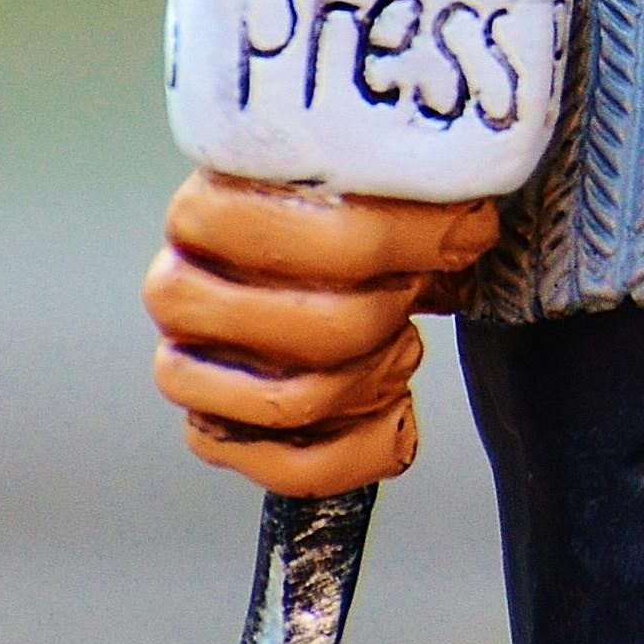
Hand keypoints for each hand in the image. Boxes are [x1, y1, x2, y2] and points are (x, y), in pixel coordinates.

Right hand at [146, 172, 495, 495]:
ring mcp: (183, 365)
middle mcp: (177, 289)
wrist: (308, 250)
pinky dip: (365, 446)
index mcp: (211, 209)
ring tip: (397, 342)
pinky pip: (295, 468)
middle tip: (413, 291)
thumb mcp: (373, 175)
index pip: (336, 239)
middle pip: (329, 329)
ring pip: (303, 401)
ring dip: (378, 377)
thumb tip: (466, 224)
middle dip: (395, 314)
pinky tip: (393, 410)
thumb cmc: (344, 209)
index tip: (465, 231)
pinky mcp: (208, 430)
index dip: (418, 243)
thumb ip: (412, 181)